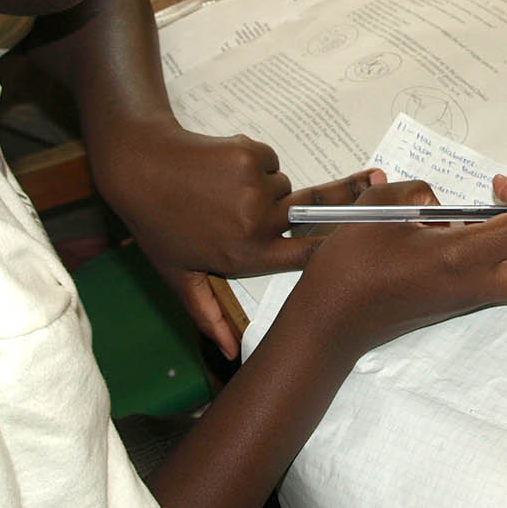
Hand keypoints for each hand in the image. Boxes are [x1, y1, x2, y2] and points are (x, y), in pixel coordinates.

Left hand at [89, 118, 382, 359]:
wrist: (138, 167)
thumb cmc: (158, 226)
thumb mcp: (180, 277)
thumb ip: (210, 315)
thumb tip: (231, 354)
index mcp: (246, 256)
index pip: (309, 256)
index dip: (340, 246)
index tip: (368, 238)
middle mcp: (257, 223)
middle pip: (312, 212)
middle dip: (330, 199)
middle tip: (365, 181)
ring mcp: (255, 186)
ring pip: (283, 185)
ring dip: (265, 188)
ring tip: (225, 192)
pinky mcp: (250, 154)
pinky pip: (270, 160)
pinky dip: (253, 163)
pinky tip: (222, 170)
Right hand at [291, 174, 506, 362]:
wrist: (332, 321)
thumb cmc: (349, 267)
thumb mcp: (377, 208)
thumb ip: (414, 190)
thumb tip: (436, 201)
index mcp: (459, 257)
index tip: (496, 184)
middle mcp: (475, 284)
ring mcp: (470, 299)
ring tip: (487, 220)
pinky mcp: (458, 304)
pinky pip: (500, 281)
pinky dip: (498, 256)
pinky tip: (461, 235)